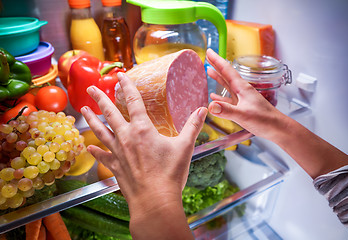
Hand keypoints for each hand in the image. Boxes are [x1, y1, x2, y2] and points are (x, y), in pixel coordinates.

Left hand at [81, 72, 205, 238]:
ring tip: (83, 109)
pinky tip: (88, 146)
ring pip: (100, 130)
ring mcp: (117, 152)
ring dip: (91, 119)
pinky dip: (94, 150)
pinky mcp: (114, 166)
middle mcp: (126, 137)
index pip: (133, 101)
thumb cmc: (169, 174)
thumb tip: (203, 110)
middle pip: (110, 112)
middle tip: (90, 88)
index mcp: (142, 129)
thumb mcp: (185, 147)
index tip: (121, 75)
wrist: (154, 201)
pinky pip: (101, 155)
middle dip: (99, 98)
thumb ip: (193, 126)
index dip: (127, 86)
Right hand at [206, 49, 287, 140]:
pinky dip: (220, 96)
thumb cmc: (265, 120)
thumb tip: (210, 105)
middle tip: (208, 57)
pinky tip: (214, 97)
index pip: (227, 70)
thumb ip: (226, 110)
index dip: (217, 61)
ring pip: (227, 85)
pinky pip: (228, 99)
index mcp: (243, 88)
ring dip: (218, 78)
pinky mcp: (242, 107)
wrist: (277, 128)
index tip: (209, 52)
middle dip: (217, 65)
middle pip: (227, 75)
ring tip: (209, 71)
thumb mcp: (243, 115)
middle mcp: (242, 91)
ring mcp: (242, 99)